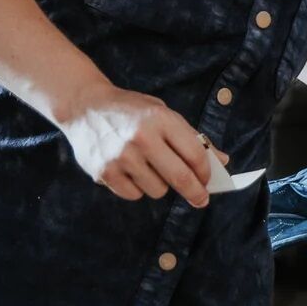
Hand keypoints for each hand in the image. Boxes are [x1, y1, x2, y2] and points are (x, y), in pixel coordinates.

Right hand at [59, 81, 228, 206]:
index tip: (208, 181)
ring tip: (149, 168)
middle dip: (196, 193)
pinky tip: (130, 171)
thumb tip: (221, 161)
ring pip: (158, 190)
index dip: (206, 172)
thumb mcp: (162, 112)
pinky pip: (134, 195)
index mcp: (160, 118)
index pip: (195, 155)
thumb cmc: (130, 110)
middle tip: (201, 199)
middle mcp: (142, 137)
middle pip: (181, 178)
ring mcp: (122, 157)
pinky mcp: (105, 172)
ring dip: (160, 185)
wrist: (84, 106)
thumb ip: (190, 138)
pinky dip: (137, 188)